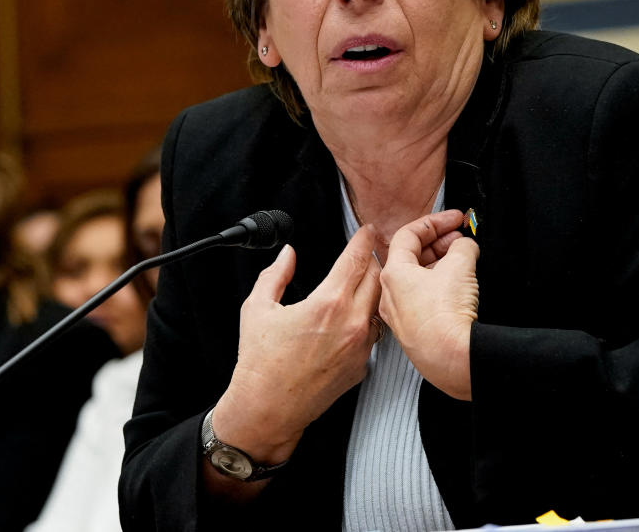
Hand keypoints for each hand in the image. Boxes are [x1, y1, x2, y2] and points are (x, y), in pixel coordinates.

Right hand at [211, 225, 381, 462]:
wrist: (268, 409)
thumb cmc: (260, 362)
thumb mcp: (258, 308)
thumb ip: (276, 274)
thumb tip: (288, 254)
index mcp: (328, 303)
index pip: (356, 259)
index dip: (363, 239)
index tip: (367, 230)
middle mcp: (352, 323)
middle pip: (378, 278)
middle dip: (373, 261)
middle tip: (366, 252)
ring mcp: (361, 347)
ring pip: (380, 306)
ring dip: (374, 290)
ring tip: (363, 282)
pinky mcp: (362, 367)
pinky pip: (373, 334)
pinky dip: (368, 320)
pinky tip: (354, 317)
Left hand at [379, 209, 478, 400]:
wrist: (452, 360)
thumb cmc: (445, 317)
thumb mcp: (460, 265)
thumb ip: (463, 247)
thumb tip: (465, 247)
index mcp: (393, 273)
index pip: (409, 235)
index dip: (435, 222)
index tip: (453, 219)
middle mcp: (390, 295)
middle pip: (411, 257)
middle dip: (439, 243)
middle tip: (460, 238)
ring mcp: (400, 317)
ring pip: (417, 280)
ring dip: (440, 265)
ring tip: (463, 261)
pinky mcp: (414, 333)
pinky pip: (423, 301)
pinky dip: (439, 288)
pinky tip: (458, 288)